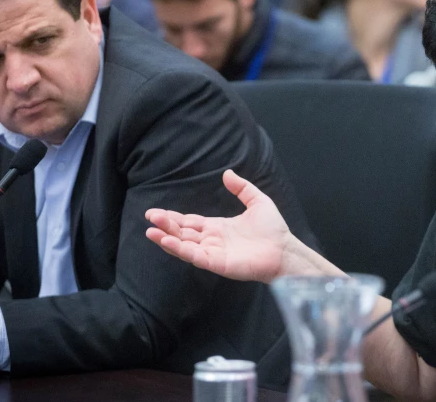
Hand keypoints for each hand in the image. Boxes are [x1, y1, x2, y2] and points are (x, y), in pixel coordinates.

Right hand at [146, 170, 292, 283]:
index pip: (190, 222)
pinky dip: (180, 249)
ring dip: (167, 239)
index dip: (173, 218)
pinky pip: (195, 256)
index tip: (155, 213)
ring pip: (185, 245)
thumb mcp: (257, 201)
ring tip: (151, 232)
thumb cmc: (273, 229)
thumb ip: (242, 188)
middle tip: (150, 218)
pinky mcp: (218, 263)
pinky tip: (168, 241)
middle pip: (183, 233)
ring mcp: (213, 253)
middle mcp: (212, 241)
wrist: (285, 249)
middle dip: (165, 226)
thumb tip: (227, 173)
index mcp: (218, 227)